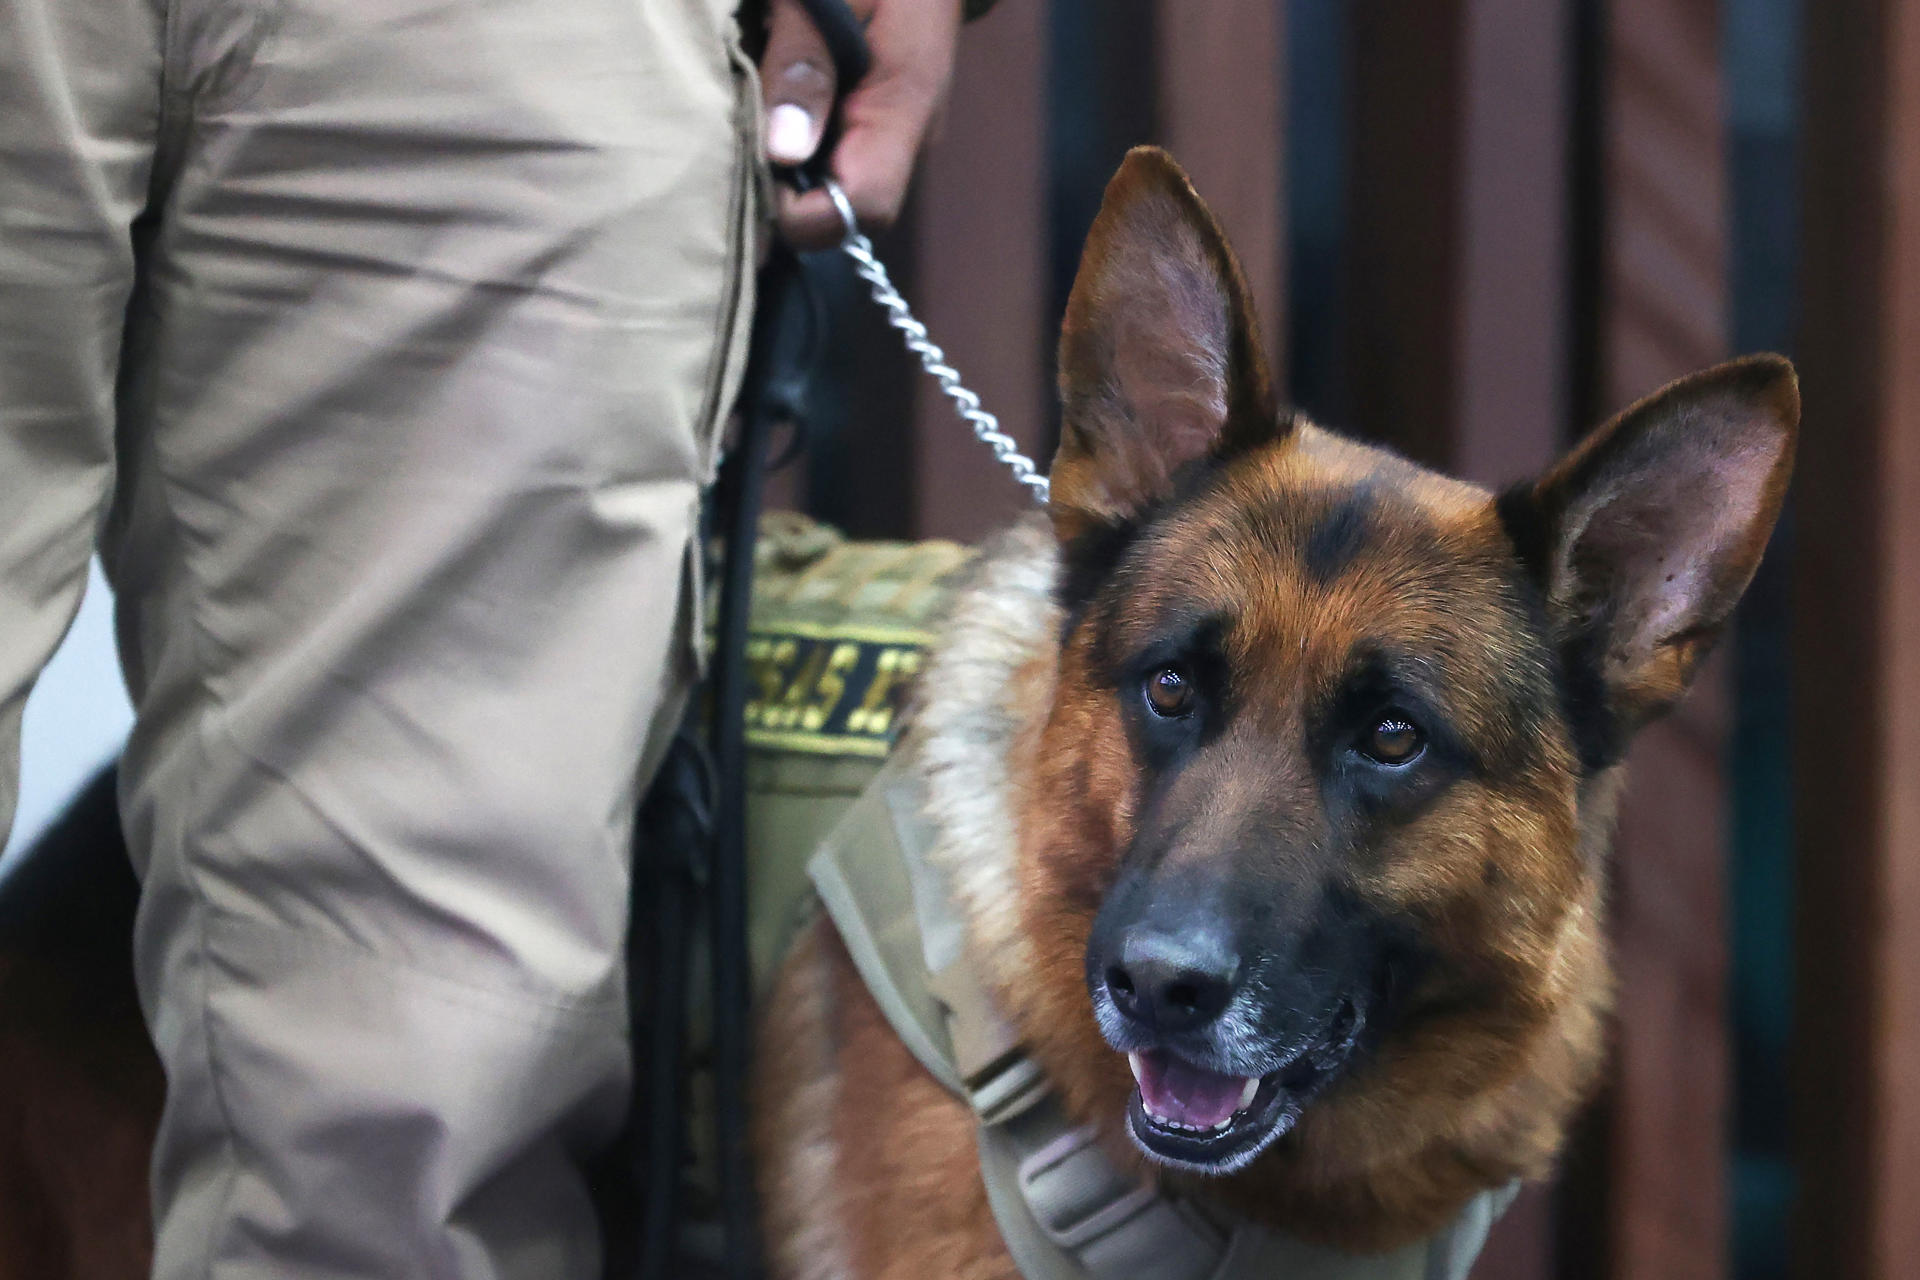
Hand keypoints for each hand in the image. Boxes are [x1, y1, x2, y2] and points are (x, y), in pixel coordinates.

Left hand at [759, 0, 963, 248]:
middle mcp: (909, 136)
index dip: (804, 211)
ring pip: (839, 189)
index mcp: (904, 107)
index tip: (756, 169)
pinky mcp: (881, 121)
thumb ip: (803, 64)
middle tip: (739, 148)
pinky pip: (839, 159)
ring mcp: (897, 131)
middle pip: (848, 211)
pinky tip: (771, 113)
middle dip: (788, 198)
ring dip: (789, 173)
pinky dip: (798, 150)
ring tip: (752, 123)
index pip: (864, 207)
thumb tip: (784, 152)